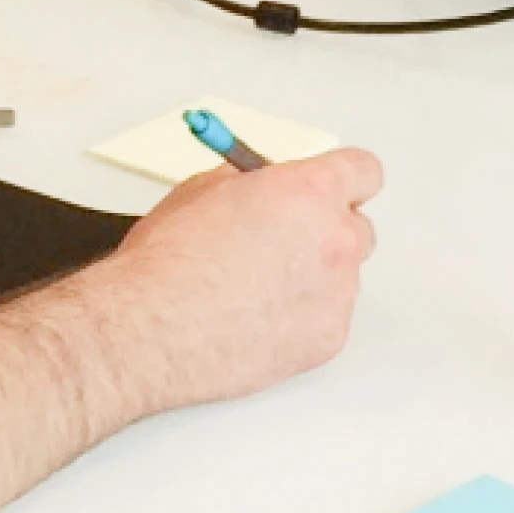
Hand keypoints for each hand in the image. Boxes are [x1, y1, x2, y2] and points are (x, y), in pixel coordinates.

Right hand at [95, 141, 383, 407]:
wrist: (149, 329)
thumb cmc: (167, 262)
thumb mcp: (202, 191)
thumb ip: (249, 184)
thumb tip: (260, 187)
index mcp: (310, 192)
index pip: (364, 172)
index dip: (343, 180)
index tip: (328, 191)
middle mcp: (336, 240)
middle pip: (358, 228)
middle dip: (326, 232)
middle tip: (282, 244)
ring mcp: (337, 295)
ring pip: (341, 279)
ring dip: (311, 279)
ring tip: (253, 292)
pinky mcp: (327, 340)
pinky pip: (327, 320)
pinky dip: (300, 319)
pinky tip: (255, 322)